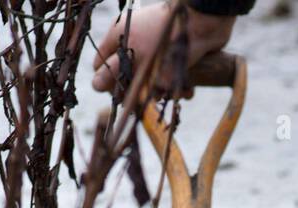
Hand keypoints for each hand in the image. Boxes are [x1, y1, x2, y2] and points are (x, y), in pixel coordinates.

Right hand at [92, 2, 234, 94]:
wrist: (202, 22)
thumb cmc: (163, 36)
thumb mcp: (133, 55)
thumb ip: (113, 72)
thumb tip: (95, 86)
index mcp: (119, 38)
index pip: (103, 67)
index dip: (109, 83)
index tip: (120, 94)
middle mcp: (134, 44)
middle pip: (127, 79)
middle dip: (140, 92)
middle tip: (150, 94)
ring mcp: (154, 50)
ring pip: (151, 83)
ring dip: (163, 93)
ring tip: (174, 90)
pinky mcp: (173, 57)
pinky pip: (171, 79)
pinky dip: (178, 86)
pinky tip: (188, 87)